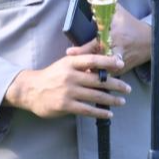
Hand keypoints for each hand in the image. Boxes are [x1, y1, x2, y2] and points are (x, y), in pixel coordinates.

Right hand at [5, 46, 130, 119]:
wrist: (31, 90)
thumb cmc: (52, 75)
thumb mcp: (65, 62)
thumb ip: (82, 55)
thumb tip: (99, 45)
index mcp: (70, 63)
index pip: (93, 60)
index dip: (108, 62)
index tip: (121, 64)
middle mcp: (70, 76)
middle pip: (98, 80)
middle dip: (115, 84)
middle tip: (127, 88)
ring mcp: (68, 91)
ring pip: (95, 96)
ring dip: (111, 99)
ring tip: (121, 101)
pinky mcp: (65, 105)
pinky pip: (87, 110)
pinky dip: (99, 112)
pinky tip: (108, 113)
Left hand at [66, 5, 151, 74]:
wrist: (149, 42)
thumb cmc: (132, 26)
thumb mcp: (119, 13)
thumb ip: (105, 6)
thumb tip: (91, 0)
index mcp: (114, 37)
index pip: (94, 45)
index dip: (81, 50)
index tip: (69, 51)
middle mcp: (115, 51)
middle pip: (96, 61)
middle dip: (83, 64)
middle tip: (71, 64)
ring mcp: (118, 63)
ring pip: (100, 71)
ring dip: (89, 70)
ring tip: (77, 70)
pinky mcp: (120, 71)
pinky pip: (106, 74)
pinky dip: (97, 74)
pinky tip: (87, 74)